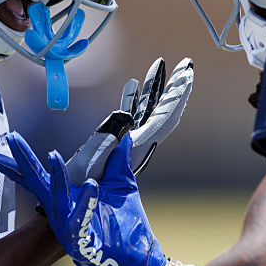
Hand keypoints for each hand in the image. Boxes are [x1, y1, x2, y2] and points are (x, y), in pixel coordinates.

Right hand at [0, 133, 164, 265]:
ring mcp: (69, 229)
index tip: (7, 142)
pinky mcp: (82, 243)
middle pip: (38, 184)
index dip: (20, 162)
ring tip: (53, 155)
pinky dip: (85, 203)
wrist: (140, 259)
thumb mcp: (122, 185)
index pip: (39, 177)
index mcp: (66, 199)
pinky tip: (90, 185)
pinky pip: (80, 222)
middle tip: (12, 139)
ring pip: (57, 201)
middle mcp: (62, 213)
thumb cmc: (126, 225)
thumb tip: (122, 137)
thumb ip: (117, 161)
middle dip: (24, 161)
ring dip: (56, 178)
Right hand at [67, 57, 192, 184]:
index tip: (188, 76)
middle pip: (163, 109)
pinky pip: (129, 115)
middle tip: (186, 63)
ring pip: (147, 110)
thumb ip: (107, 138)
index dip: (178, 96)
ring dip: (154, 88)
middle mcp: (138, 141)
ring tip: (160, 65)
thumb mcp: (91, 163)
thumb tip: (125, 114)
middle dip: (174, 86)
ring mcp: (128, 141)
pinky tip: (132, 84)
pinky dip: (132, 99)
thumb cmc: (82, 188)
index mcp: (137, 145)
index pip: (165, 117)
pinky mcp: (116, 141)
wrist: (77, 202)